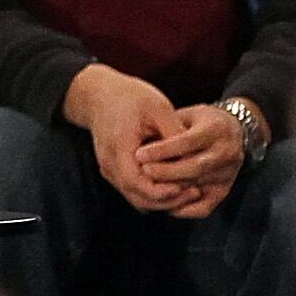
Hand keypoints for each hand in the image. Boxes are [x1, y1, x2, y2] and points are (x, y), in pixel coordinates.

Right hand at [65, 63, 191, 214]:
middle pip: (138, 198)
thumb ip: (174, 133)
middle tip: (195, 192)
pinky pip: (133, 192)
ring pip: (136, 199)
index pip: (138, 183)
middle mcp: (109, 164)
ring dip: (162, 201)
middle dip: (168, 201)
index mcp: (119, 147)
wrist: (101, 95)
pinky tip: (174, 187)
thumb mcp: (158, 108)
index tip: (188, 186)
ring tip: (188, 192)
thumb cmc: (131, 97)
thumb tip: (194, 156)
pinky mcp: (114, 172)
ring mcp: (109, 170)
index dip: (163, 191)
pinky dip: (153, 195)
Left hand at [139, 105, 246, 218]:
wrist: (231, 133)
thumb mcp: (186, 115)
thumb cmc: (200, 122)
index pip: (189, 142)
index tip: (139, 154)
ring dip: (169, 190)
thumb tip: (144, 148)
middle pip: (194, 168)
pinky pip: (202, 208)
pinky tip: (163, 201)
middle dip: (165, 172)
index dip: (163, 150)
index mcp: (217, 129)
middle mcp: (227, 153)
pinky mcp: (224, 191)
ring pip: (195, 188)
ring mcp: (228, 175)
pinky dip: (181, 209)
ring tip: (146, 186)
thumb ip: (169, 128)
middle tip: (141, 171)